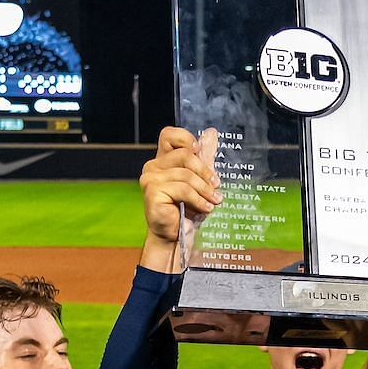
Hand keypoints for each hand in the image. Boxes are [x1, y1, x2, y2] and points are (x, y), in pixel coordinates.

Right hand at [139, 126, 221, 256]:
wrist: (177, 236)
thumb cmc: (187, 210)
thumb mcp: (200, 181)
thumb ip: (204, 158)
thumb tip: (211, 132)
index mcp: (163, 160)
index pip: (169, 135)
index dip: (186, 139)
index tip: (200, 151)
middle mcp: (153, 166)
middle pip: (185, 155)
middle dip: (205, 172)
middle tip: (217, 186)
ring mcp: (150, 178)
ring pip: (186, 175)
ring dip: (205, 190)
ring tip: (214, 202)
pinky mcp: (152, 192)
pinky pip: (183, 189)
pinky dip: (198, 200)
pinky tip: (205, 208)